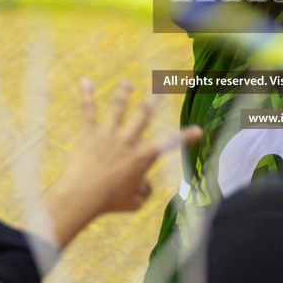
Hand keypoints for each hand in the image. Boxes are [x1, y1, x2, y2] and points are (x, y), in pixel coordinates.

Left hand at [44, 79, 201, 246]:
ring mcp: (109, 133)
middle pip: (144, 114)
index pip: (171, 143)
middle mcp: (129, 139)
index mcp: (144, 155)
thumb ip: (145, 191)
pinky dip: (87, 94)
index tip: (199, 131)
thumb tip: (145, 183)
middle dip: (155, 99)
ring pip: (118, 107)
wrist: (83, 195)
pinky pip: (88, 110)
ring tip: (126, 83)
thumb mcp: (135, 202)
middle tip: (161, 88)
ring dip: (123, 93)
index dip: (187, 137)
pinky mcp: (89, 132)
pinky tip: (85, 81)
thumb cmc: (110, 202)